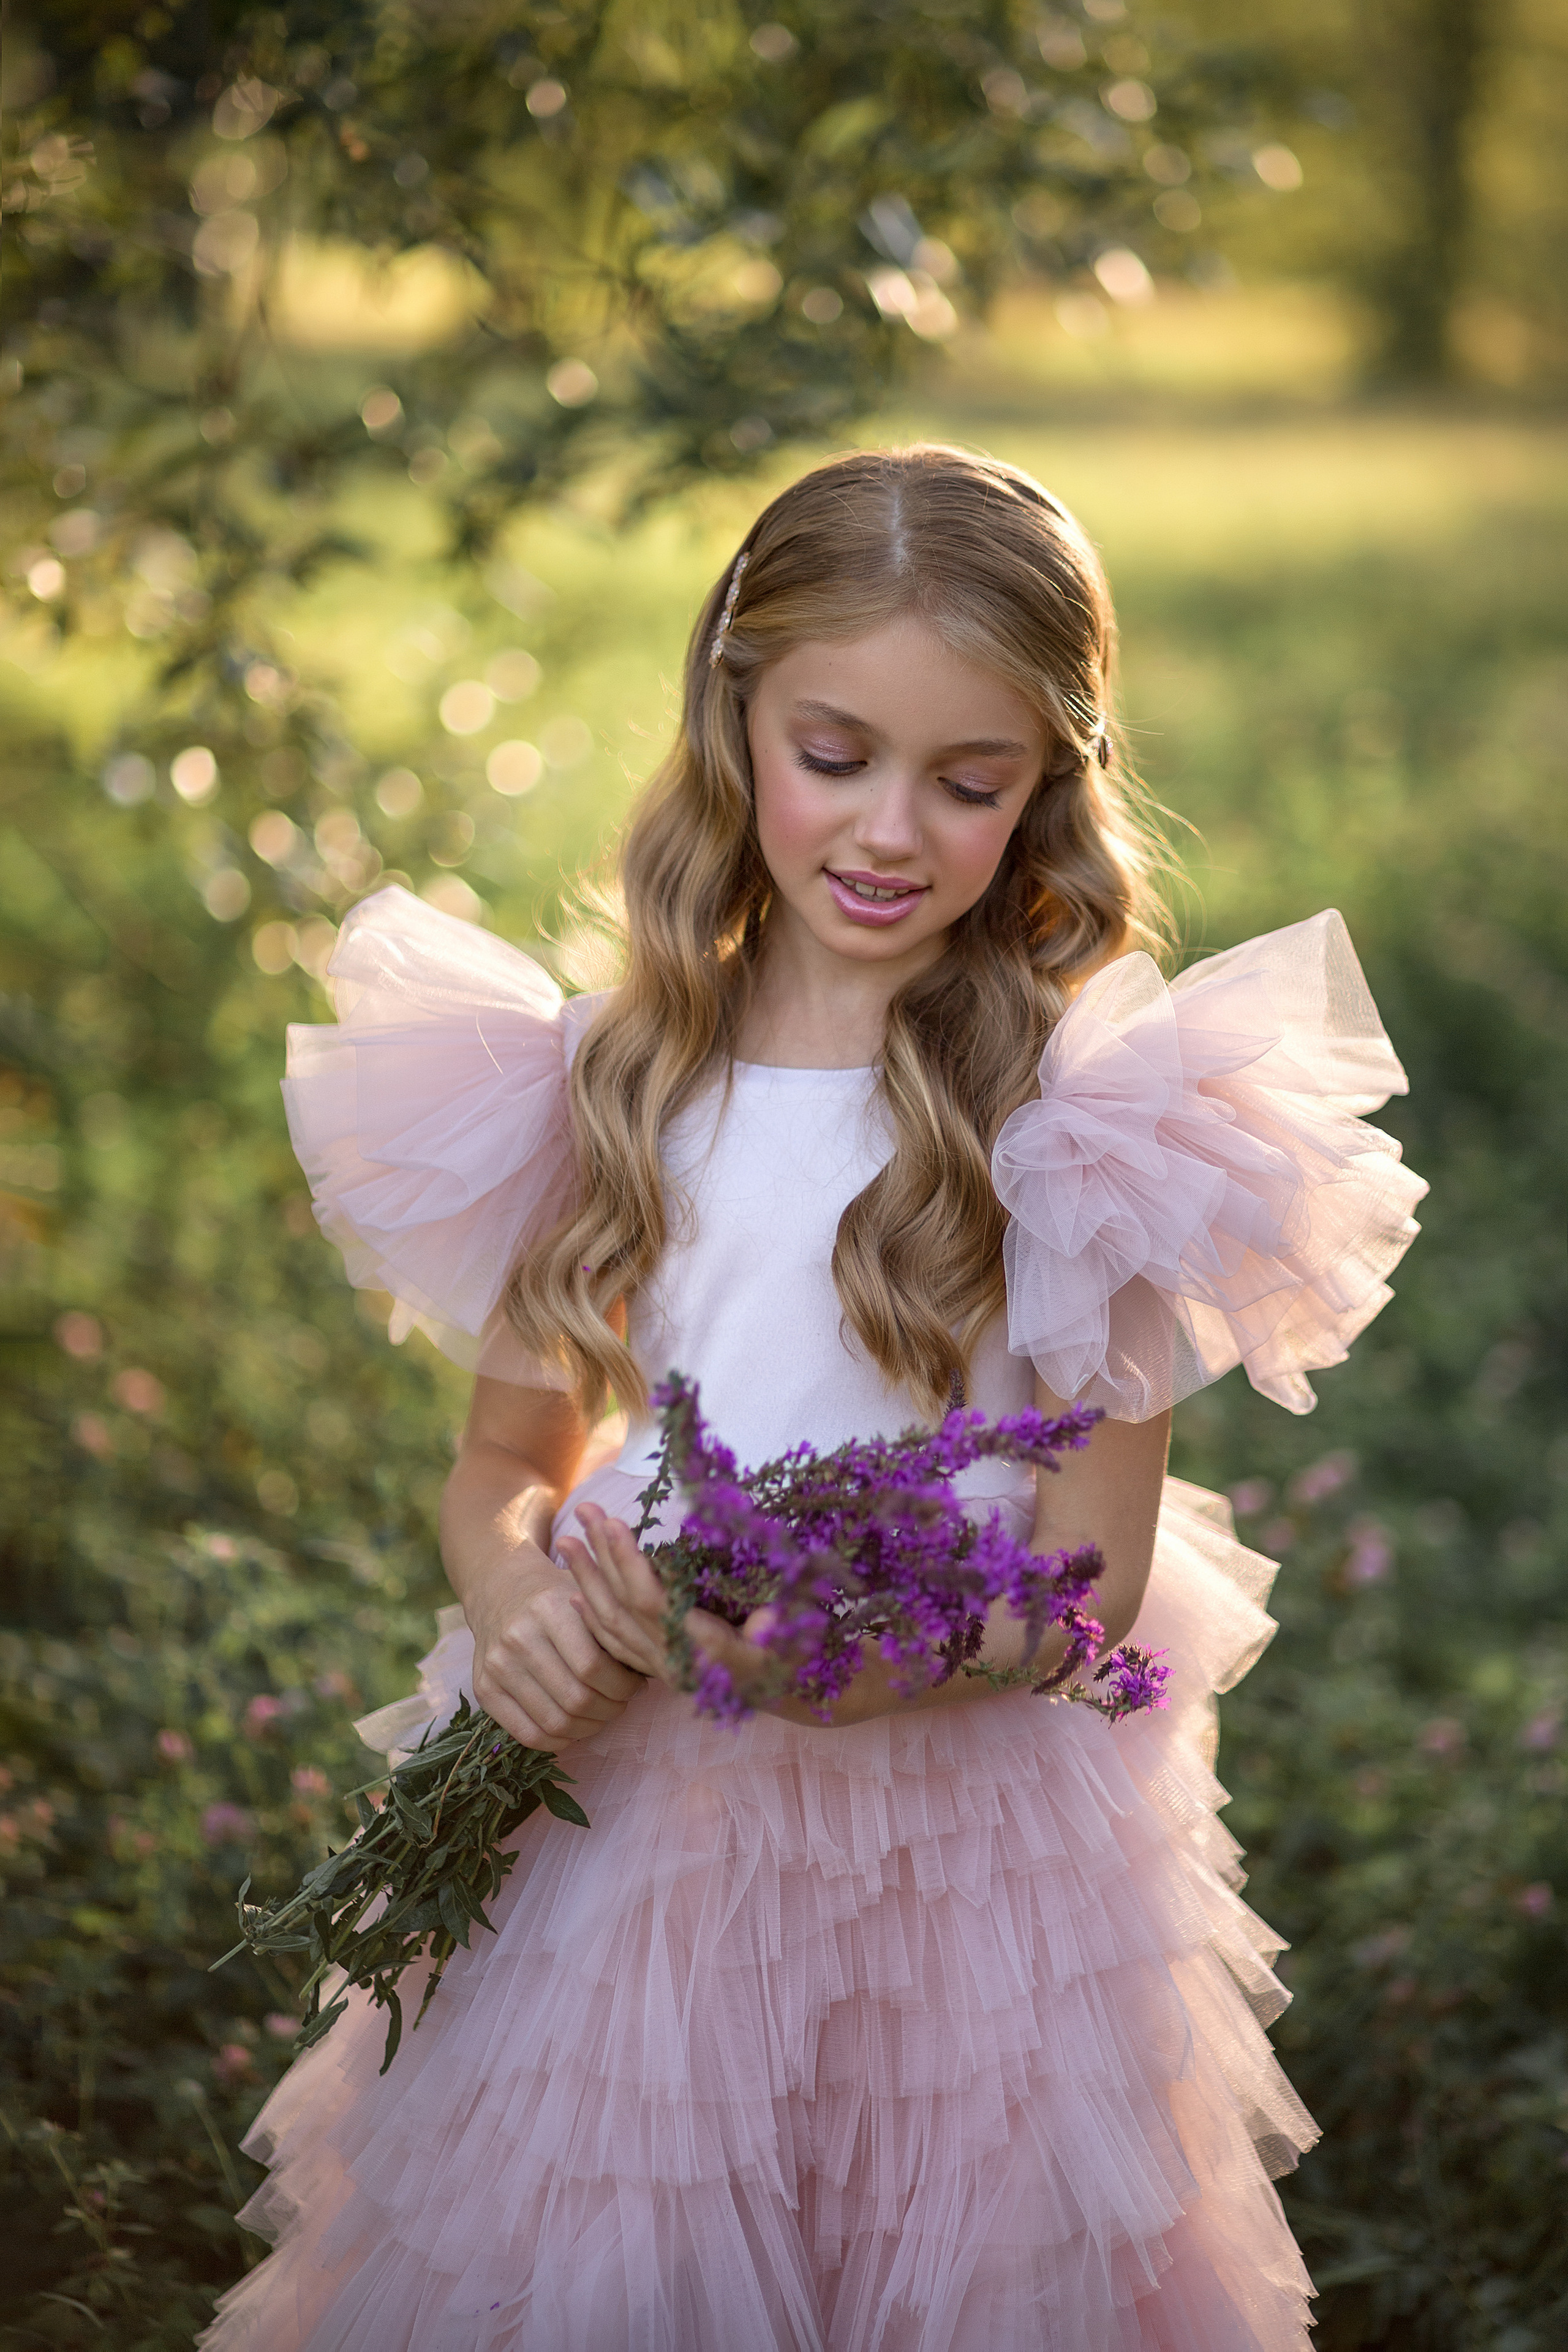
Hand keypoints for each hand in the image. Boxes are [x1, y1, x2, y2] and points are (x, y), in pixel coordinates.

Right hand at [463, 1554, 645, 1752]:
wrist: (502, 1590)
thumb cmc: (558, 1595)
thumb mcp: (588, 1594)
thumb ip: (615, 1628)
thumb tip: (651, 1668)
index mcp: (547, 1608)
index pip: (594, 1667)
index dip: (624, 1686)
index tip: (637, 1684)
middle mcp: (517, 1637)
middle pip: (576, 1699)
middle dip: (611, 1709)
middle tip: (622, 1702)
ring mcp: (496, 1666)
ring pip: (555, 1722)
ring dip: (589, 1728)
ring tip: (602, 1713)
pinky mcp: (483, 1689)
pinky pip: (528, 1735)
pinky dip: (560, 1740)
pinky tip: (576, 1726)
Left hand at [560, 1504, 776, 1702]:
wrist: (787, 1696)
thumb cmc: (793, 1660)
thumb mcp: (792, 1644)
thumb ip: (778, 1635)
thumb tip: (767, 1621)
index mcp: (701, 1649)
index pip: (651, 1602)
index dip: (628, 1562)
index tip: (612, 1522)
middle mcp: (674, 1660)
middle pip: (621, 1606)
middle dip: (599, 1556)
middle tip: (583, 1511)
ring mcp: (662, 1666)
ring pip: (612, 1624)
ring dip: (587, 1580)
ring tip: (566, 1541)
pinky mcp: (660, 1668)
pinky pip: (615, 1644)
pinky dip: (592, 1618)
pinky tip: (574, 1595)